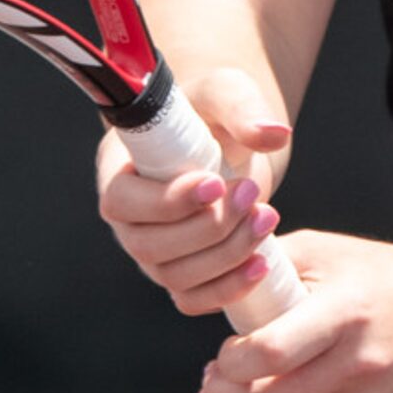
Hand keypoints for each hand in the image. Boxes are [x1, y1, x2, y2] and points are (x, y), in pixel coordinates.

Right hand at [95, 67, 292, 316]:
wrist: (224, 137)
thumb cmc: (211, 110)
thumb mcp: (224, 93)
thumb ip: (243, 109)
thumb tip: (275, 134)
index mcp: (117, 168)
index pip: (123, 200)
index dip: (167, 201)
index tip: (216, 183)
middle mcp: (127, 218)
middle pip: (148, 246)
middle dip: (206, 228)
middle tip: (251, 195)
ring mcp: (151, 252)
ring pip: (174, 277)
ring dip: (225, 255)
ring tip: (267, 218)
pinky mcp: (179, 274)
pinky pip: (194, 299)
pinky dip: (228, 288)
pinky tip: (262, 264)